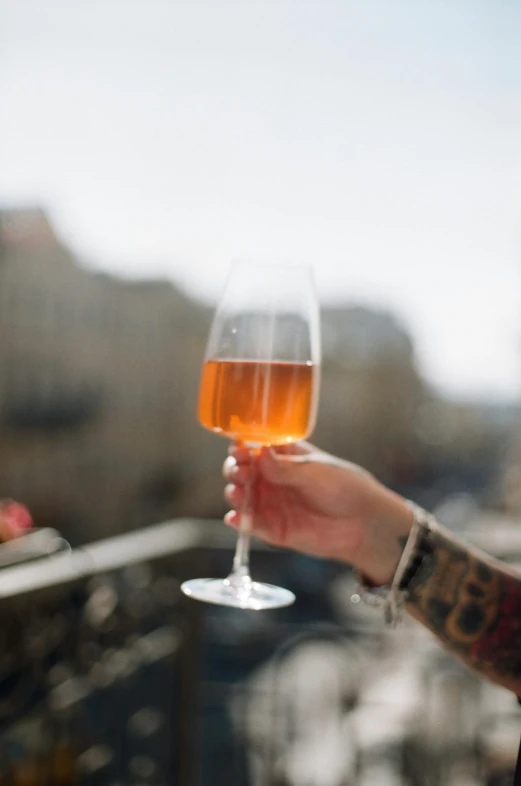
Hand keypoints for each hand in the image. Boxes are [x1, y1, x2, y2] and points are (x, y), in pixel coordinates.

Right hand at [223, 442, 413, 585]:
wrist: (364, 523)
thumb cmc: (345, 487)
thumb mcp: (314, 470)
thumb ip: (285, 466)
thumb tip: (259, 453)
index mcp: (283, 457)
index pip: (254, 448)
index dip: (243, 447)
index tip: (239, 449)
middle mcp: (272, 479)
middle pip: (242, 471)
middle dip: (236, 470)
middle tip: (241, 472)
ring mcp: (271, 504)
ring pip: (241, 496)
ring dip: (235, 493)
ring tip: (239, 493)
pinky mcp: (273, 529)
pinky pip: (250, 525)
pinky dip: (239, 521)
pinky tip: (237, 517)